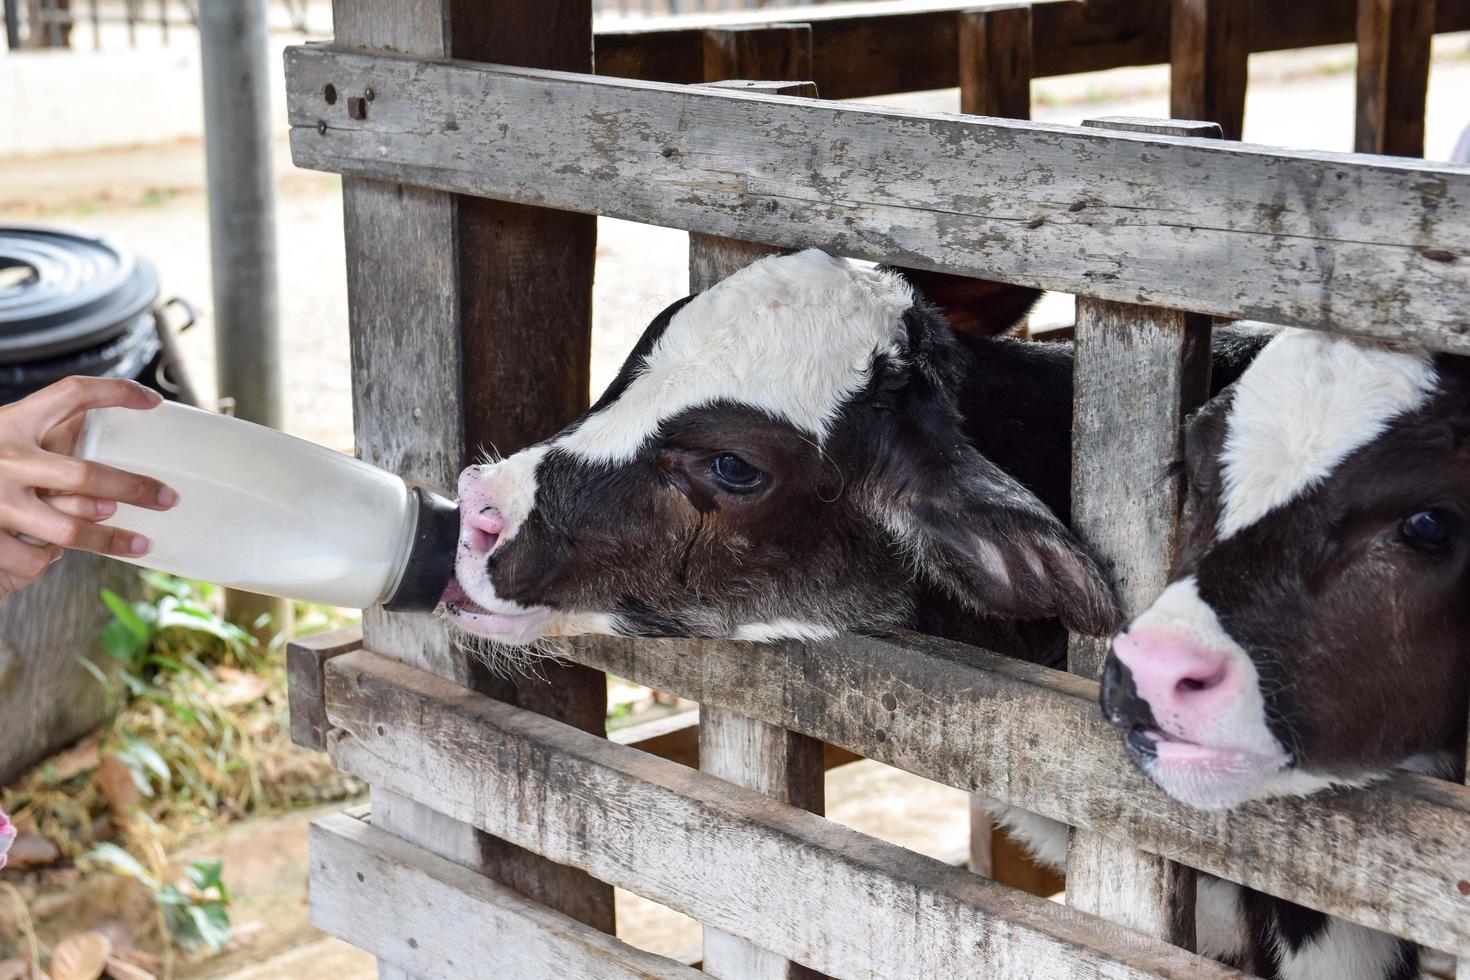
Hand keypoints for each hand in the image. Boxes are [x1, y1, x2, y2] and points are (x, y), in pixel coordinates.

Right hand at [0, 377, 177, 596]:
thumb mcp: (7, 437)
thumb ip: (44, 438)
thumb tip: (101, 438)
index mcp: (12, 423)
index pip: (72, 392)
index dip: (116, 391)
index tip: (153, 401)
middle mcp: (6, 458)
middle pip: (86, 475)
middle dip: (134, 488)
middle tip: (167, 498)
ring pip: (69, 530)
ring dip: (108, 539)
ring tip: (139, 545)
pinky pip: (34, 559)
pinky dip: (46, 562)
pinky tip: (50, 557)